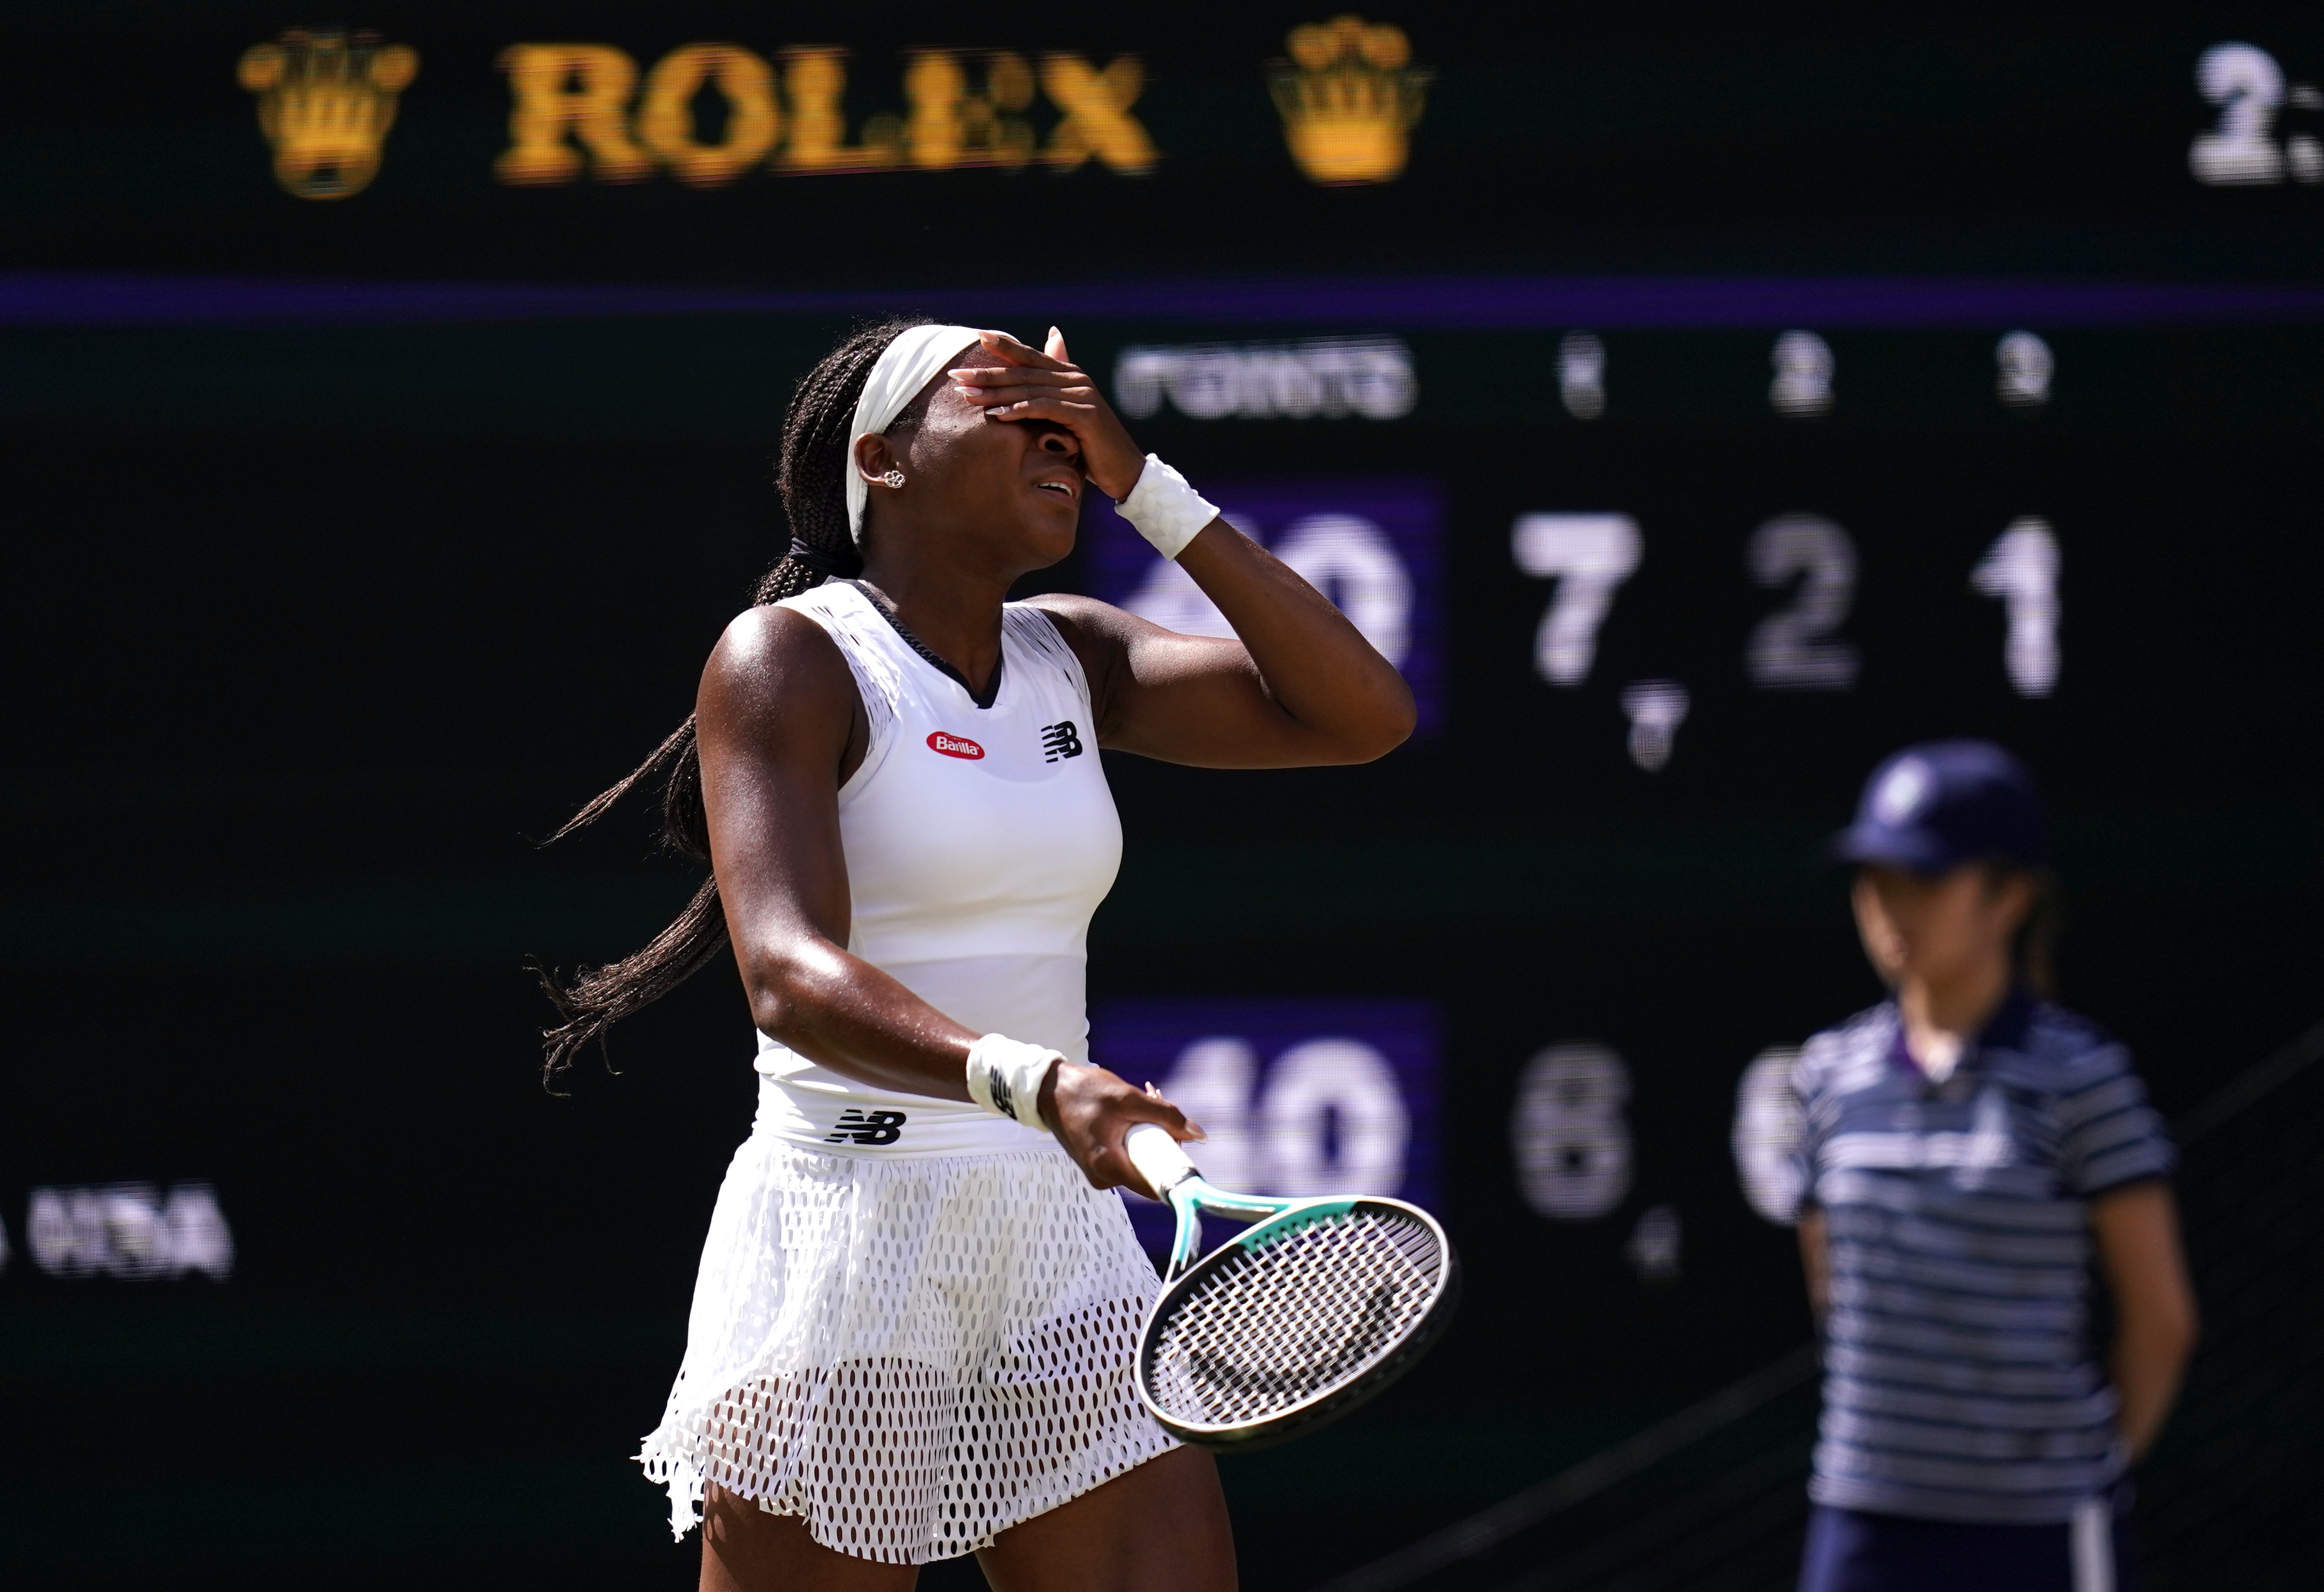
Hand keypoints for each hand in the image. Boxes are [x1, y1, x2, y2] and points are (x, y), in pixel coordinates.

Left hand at [950, 327, 1149, 500]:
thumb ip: (1050, 391)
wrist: (1124, 470)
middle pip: (1024, 373)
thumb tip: (1045, 355)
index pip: (1030, 357)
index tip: (977, 337)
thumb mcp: (1066, 417)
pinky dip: (1019, 411)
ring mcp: (1081, 395)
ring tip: (968, 396)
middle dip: (988, 374)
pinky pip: (1045, 409)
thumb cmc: (1091, 446)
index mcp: (1070, 374)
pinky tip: (997, 415)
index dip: (1005, 346)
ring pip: (1030, 389)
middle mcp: (1076, 379)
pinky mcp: (1084, 415)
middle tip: (957, 376)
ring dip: (996, 393)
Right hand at [1041, 1061, 1204, 1196]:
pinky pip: (1128, 1156)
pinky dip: (1136, 1135)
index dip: (1177, 1167)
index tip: (1185, 1142)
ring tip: (1145, 1098)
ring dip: (1150, 1133)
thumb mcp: (1128, 1098)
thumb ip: (1166, 1115)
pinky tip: (1133, 1109)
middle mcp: (1103, 1178)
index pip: (1156, 1185)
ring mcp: (1100, 1173)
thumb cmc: (1083, 1092)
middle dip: (1163, 1139)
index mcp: (1108, 1167)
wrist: (1048, 1089)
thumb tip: (1198, 1134)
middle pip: (1150, 1171)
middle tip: (1159, 1103)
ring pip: (1140, 1161)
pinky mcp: (1099, 1164)